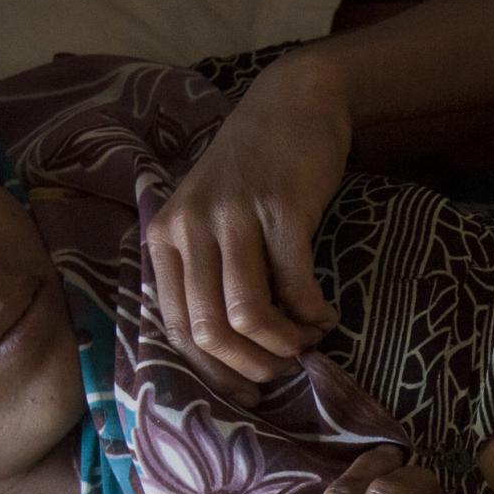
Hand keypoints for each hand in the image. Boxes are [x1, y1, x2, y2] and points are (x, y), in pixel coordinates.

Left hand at [146, 53, 349, 401]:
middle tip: (281, 372)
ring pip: (247, 315)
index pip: (174, 327)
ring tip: (308, 343)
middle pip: (208, 329)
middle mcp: (190, 227)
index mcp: (166, 236)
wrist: (293, 102)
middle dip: (250, 367)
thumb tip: (224, 349)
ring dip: (284, 344)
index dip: (212, 372)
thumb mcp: (208, 216)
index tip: (246, 391)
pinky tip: (327, 316)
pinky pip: (295, 286)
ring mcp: (235, 217)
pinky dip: (314, 315)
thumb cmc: (253, 171)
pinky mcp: (281, 210)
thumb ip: (203, 270)